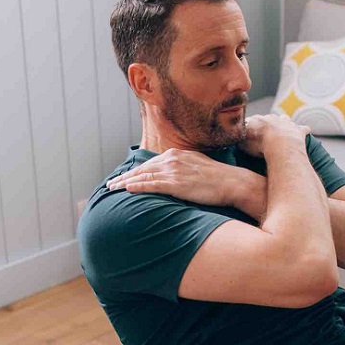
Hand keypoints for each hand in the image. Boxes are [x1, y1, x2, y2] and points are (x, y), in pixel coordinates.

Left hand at [105, 149, 259, 207]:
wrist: (233, 182)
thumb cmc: (220, 178)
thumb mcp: (200, 166)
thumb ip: (185, 168)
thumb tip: (179, 176)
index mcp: (177, 154)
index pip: (151, 163)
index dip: (136, 171)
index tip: (126, 177)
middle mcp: (172, 160)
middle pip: (143, 169)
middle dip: (126, 177)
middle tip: (112, 184)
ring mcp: (173, 171)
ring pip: (143, 176)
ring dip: (126, 183)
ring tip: (113, 188)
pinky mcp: (176, 183)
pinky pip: (151, 185)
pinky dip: (137, 187)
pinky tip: (127, 190)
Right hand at [238, 113, 310, 158]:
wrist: (279, 144)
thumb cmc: (259, 144)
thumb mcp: (242, 142)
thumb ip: (240, 139)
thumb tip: (234, 138)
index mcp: (258, 120)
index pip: (254, 121)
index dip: (253, 126)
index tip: (252, 131)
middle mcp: (273, 118)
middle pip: (270, 118)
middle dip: (269, 122)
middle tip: (268, 130)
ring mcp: (286, 123)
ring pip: (285, 119)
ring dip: (285, 122)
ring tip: (285, 127)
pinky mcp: (298, 131)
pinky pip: (302, 128)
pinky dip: (304, 129)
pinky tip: (307, 130)